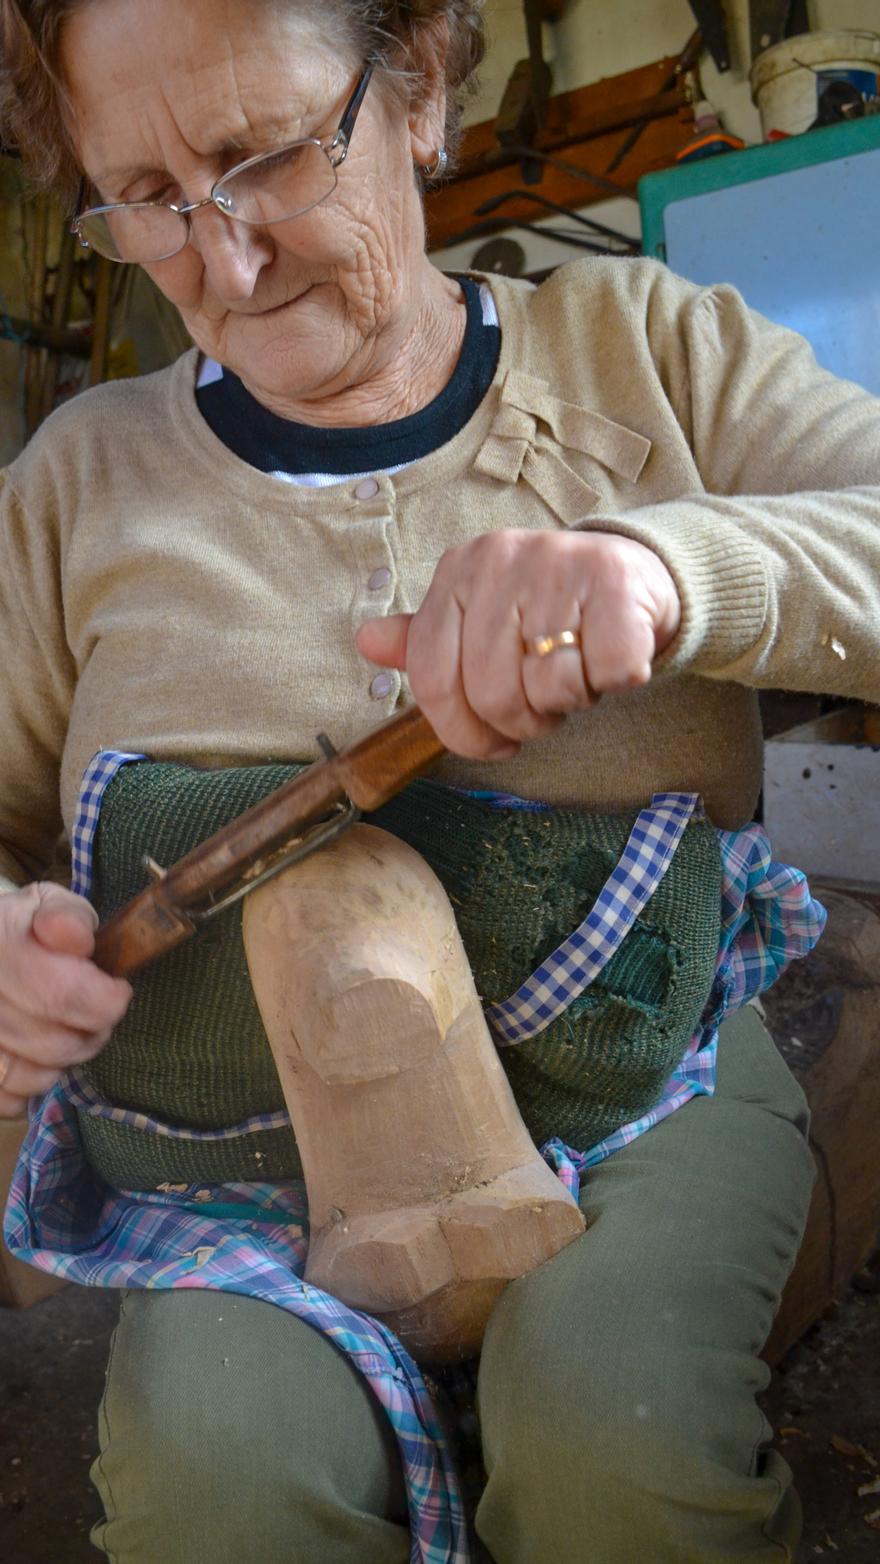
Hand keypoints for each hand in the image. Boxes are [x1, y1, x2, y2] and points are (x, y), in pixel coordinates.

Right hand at [0, 883, 131, 1117]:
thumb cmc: (21, 927)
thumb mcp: (44, 904)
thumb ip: (67, 917)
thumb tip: (76, 938)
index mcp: (0, 948)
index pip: (64, 995)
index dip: (106, 1000)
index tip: (116, 988)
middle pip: (56, 1043)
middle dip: (93, 1031)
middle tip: (96, 1010)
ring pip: (36, 1076)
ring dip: (65, 1058)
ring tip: (65, 1028)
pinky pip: (9, 1098)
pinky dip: (31, 1084)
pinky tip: (35, 1053)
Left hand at [356, 529, 680, 758]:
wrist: (632, 574)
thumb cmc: (546, 611)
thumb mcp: (480, 620)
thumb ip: (428, 641)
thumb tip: (368, 642)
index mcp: (457, 572)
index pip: (434, 681)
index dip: (463, 733)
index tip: (494, 742)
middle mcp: (499, 559)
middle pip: (492, 694)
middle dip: (524, 722)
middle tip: (546, 707)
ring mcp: (557, 564)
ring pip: (551, 689)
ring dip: (571, 703)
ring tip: (577, 674)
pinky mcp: (615, 580)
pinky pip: (607, 672)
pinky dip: (614, 683)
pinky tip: (611, 662)